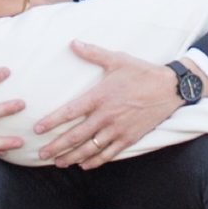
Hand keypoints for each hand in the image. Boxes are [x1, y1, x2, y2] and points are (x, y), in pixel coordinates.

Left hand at [33, 43, 184, 167]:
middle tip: (41, 154)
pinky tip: (84, 165)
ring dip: (72, 157)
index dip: (52, 121)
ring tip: (59, 162)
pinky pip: (108, 154)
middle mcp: (107, 116)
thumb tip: (73, 43)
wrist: (169, 88)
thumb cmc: (142, 72)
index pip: (71, 111)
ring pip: (90, 148)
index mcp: (100, 96)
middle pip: (76, 135)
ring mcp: (118, 129)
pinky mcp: (129, 138)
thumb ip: (93, 53)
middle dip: (57, 146)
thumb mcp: (117, 59)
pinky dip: (95, 161)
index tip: (38, 129)